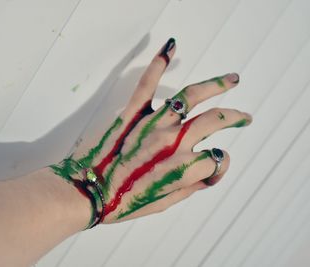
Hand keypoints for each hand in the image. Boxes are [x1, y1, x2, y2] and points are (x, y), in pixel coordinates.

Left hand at [50, 38, 251, 225]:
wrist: (87, 193)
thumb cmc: (122, 202)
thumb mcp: (164, 203)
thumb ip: (191, 187)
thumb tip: (208, 173)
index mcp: (183, 168)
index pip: (217, 159)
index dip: (218, 167)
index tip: (210, 169)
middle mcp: (173, 142)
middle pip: (215, 120)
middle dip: (234, 117)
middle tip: (244, 116)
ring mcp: (153, 124)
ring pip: (191, 96)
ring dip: (216, 84)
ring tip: (232, 79)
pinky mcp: (132, 114)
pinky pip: (147, 84)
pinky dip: (158, 63)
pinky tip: (170, 47)